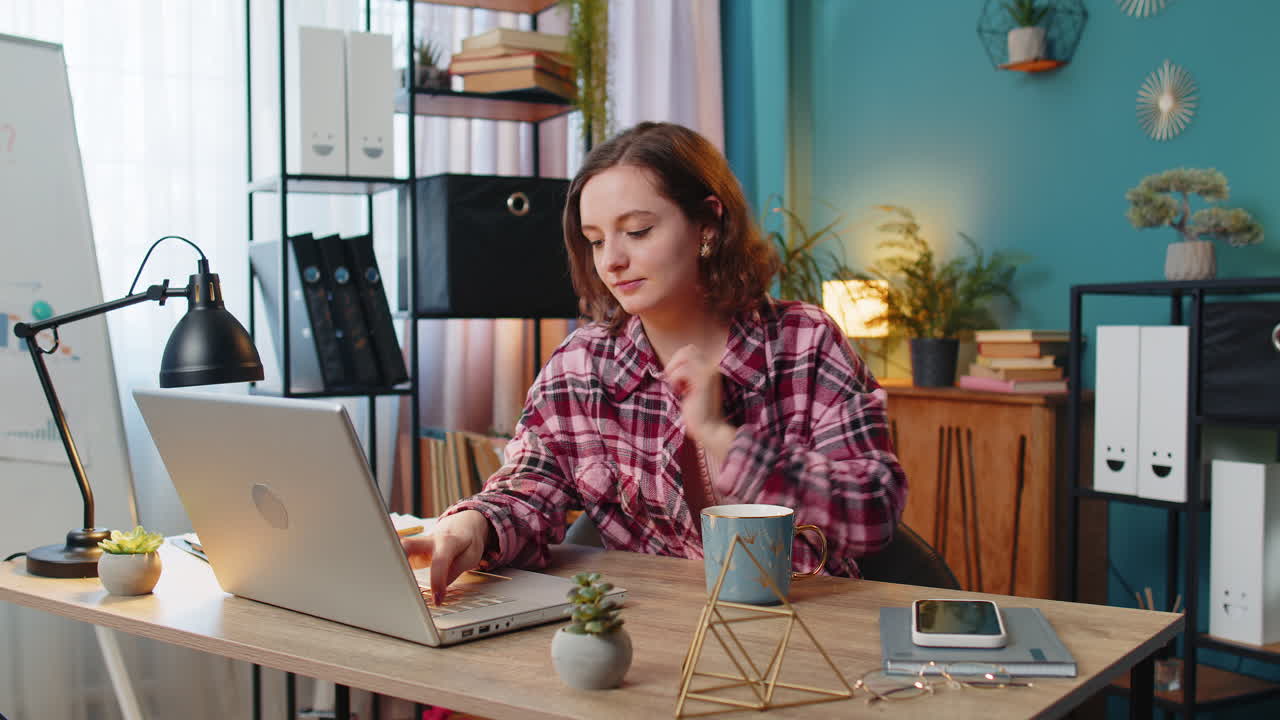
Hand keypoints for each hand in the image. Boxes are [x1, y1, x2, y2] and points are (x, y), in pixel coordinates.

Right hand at [401, 510, 493, 604]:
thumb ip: (454, 572)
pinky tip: (392, 581)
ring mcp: (418, 544)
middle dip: (399, 561)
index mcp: (447, 541)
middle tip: (398, 583)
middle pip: (408, 545)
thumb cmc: (467, 541)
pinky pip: (399, 557)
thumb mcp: (470, 557)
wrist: (463, 525)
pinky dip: (395, 568)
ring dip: (392, 566)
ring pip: (399, 550)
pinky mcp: (412, 551)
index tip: (437, 599)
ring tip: (390, 585)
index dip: (437, 581)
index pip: (439, 561)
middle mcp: (429, 540)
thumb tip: (439, 589)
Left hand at [665, 344, 735, 464]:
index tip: (678, 380)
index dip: (678, 362)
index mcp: (711, 368)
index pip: (691, 350)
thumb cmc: (697, 412)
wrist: (708, 428)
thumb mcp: (692, 388)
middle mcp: (713, 367)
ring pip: (685, 355)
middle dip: (675, 362)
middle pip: (688, 349)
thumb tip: (673, 364)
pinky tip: (679, 391)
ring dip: (674, 371)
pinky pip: (682, 370)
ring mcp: (709, 373)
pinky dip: (675, 379)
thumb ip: (687, 375)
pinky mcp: (703, 382)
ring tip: (677, 386)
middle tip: (674, 380)